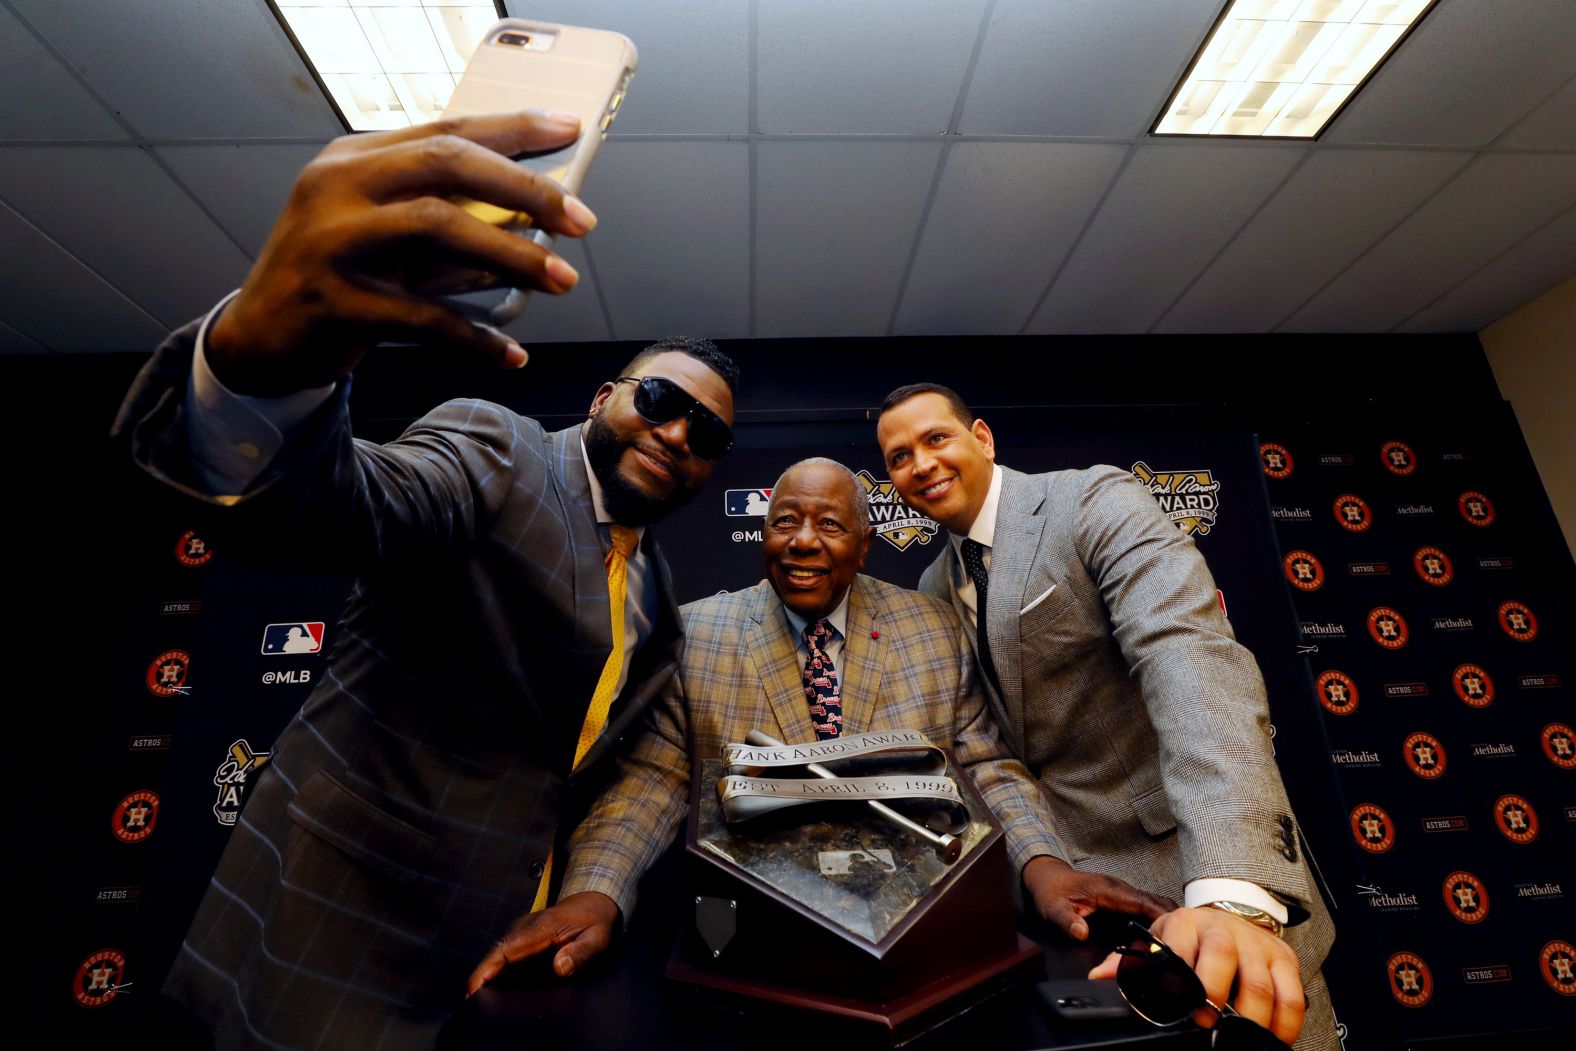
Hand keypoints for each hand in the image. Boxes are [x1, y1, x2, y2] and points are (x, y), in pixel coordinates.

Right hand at [209, 111, 596, 395]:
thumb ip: (445, 217)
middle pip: (447, 165)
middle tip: (582, 219)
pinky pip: (424, 318)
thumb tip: (535, 217)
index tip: (571, 131)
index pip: (447, 130)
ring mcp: (332, 241)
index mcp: (354, 159)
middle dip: (525, 189)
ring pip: (439, 229)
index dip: (515, 130)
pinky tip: (511, 355)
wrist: (261, 338)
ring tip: (563, 280)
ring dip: (512, 257)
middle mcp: (338, 187)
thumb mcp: (386, 234)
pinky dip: (475, 338)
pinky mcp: (335, 302)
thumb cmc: (341, 278)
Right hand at [466, 891, 618, 994]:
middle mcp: (524, 928)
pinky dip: (497, 973)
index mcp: (540, 928)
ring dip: (487, 977)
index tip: (472, 990)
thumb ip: (580, 953)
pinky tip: (497, 992)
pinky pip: (505, 956)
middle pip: (494, 955)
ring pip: (497, 956)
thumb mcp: (597, 939)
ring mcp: (520, 932)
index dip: (486, 971)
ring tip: (482, 1004)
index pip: (505, 950)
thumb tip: (559, 968)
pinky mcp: (522, 938)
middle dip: (480, 980)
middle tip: (473, 1007)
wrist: (592, 902)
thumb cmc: (594, 922)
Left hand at [1022, 855, 1173, 940]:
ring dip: (1168, 929)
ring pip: (1156, 912)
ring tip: (1181, 954)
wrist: (1048, 879)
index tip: (1180, 938)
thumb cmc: (1051, 893)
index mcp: (1111, 891)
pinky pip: (1146, 918)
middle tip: (1186, 952)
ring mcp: (1125, 900)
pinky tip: (1163, 950)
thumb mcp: (1053, 908)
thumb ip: (1066, 920)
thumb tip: (1080, 933)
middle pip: (1159, 906)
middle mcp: (1124, 893)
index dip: (1165, 919)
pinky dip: (1157, 931)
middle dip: (1175, 926)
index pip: (1146, 903)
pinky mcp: (1124, 908)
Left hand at [1089, 906, 1305, 1045]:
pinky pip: (1292, 994)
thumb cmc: (1190, 936)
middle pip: (1223, 957)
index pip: (1182, 949)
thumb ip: (1132, 961)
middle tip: (1207, 1022)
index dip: (1181, 980)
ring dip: (1250, 1017)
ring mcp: (1257, 944)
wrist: (1229, 912)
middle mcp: (1223, 930)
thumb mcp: (1159, 940)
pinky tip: (1273, 1038)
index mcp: (1186, 925)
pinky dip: (1285, 1022)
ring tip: (1238, 1037)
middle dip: (1215, 994)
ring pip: (1260, 982)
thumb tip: (1100, 977)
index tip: (1181, 1006)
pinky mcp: (1284, 958)